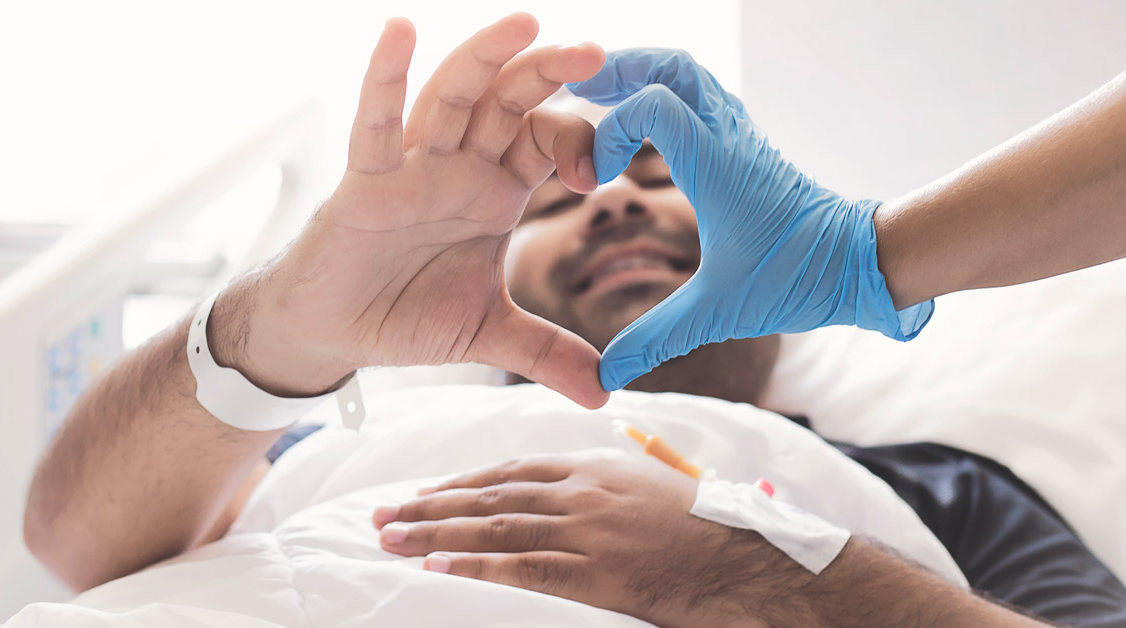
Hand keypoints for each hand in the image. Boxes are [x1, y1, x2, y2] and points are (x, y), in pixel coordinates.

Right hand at [214, 15, 609, 407]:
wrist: (333, 335)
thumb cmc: (403, 313)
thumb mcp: (487, 334)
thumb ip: (546, 353)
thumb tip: (604, 393)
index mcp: (495, 190)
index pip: (546, 141)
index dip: (578, 142)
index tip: (600, 174)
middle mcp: (458, 167)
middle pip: (508, 102)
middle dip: (548, 73)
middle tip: (592, 52)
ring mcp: (412, 167)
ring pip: (451, 97)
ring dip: (485, 57)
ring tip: (523, 22)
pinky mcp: (364, 181)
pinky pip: (375, 124)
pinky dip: (383, 78)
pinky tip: (399, 32)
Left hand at [371, 450, 800, 627]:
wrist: (756, 557)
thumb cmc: (713, 529)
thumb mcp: (656, 490)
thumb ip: (611, 486)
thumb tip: (581, 490)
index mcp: (595, 468)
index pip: (511, 471)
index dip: (461, 484)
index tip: (425, 492)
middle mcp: (582, 491)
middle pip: (489, 497)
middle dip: (431, 506)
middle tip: (383, 514)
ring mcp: (586, 529)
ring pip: (494, 529)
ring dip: (434, 534)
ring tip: (389, 539)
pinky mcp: (595, 569)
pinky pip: (522, 566)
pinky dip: (474, 566)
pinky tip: (436, 567)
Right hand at [566, 49, 933, 389]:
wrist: (863, 262)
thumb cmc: (798, 278)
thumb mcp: (719, 312)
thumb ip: (655, 338)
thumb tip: (605, 379)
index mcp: (716, 164)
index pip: (652, 104)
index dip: (609, 129)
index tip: (595, 177)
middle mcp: (728, 137)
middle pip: (672, 66)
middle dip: (620, 69)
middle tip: (578, 92)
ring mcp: (740, 135)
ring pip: (689, 73)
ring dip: (643, 75)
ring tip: (600, 95)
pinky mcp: (746, 144)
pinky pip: (702, 96)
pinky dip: (666, 94)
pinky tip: (643, 123)